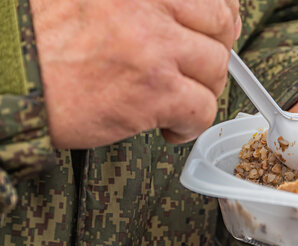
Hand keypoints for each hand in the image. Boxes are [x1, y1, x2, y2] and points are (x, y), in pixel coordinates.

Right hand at [31, 0, 240, 147]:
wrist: (11, 76)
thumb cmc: (45, 40)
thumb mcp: (97, 0)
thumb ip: (144, 6)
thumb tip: (194, 15)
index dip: (222, 18)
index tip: (219, 32)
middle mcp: (151, 5)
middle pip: (220, 29)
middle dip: (214, 55)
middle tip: (194, 74)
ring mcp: (155, 47)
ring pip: (216, 69)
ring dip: (202, 90)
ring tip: (175, 102)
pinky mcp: (154, 91)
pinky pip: (202, 109)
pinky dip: (190, 124)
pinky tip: (166, 126)